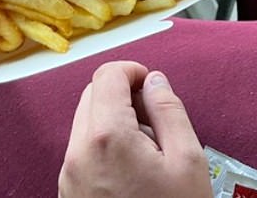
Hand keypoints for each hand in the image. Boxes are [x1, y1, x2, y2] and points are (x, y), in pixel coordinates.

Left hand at [58, 61, 211, 197]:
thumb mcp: (188, 161)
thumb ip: (169, 110)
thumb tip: (153, 80)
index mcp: (106, 136)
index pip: (107, 75)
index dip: (133, 71)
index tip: (152, 86)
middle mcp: (78, 153)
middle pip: (92, 96)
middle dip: (122, 95)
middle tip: (154, 119)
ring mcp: (69, 178)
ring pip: (85, 125)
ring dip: (113, 122)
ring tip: (148, 152)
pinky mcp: (69, 197)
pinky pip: (82, 154)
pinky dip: (104, 147)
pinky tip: (133, 174)